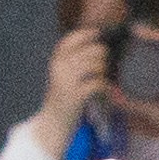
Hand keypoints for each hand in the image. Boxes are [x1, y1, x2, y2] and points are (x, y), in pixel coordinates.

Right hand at [32, 26, 112, 156]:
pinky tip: (105, 94)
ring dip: (104, 74)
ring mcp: (67, 81)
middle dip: (102, 58)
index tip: (98, 34)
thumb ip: (74, 63)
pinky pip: (98, 84)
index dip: (86, 34)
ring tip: (103, 84)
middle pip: (91, 51)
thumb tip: (98, 49)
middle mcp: (60, 68)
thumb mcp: (64, 77)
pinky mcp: (76, 96)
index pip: (71, 39)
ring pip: (96, 65)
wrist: (53, 125)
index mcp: (56, 61)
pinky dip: (105, 89)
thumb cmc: (63, 100)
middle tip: (104, 69)